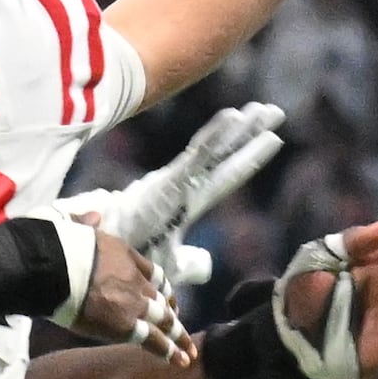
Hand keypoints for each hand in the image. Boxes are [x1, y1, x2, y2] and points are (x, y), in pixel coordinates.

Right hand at [59, 101, 283, 289]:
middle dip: (251, 134)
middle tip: (276, 111)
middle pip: (225, 157)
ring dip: (240, 130)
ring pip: (214, 151)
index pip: (226, 177)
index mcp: (186, 203)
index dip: (249, 157)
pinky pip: (195, 157)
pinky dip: (215, 137)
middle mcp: (183, 187)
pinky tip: (234, 117)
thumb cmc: (130, 262)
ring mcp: (175, 183)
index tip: (275, 138)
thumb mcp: (170, 266)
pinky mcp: (166, 185)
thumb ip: (190, 263)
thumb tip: (206, 265)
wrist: (102, 267)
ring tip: (264, 111)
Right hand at [61, 220, 196, 367]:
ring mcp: (133, 303)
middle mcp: (134, 279)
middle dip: (172, 313)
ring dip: (178, 336)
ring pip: (164, 320)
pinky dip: (169, 351)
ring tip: (189, 351)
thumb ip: (86, 224)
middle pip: (161, 298)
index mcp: (123, 254)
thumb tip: (94, 216)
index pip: (151, 272)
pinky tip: (180, 361)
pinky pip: (153, 340)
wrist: (52, 267)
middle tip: (179, 323)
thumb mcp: (74, 225)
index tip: (166, 295)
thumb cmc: (57, 246)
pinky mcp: (125, 325)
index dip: (161, 286)